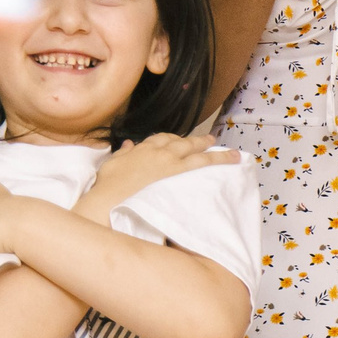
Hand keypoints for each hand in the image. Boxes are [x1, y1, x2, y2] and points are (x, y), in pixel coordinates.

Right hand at [77, 135, 239, 222]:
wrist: (108, 198)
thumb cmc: (107, 185)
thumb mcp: (112, 164)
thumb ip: (123, 154)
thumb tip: (129, 145)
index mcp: (141, 149)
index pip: (160, 139)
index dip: (172, 139)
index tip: (179, 141)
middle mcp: (157, 151)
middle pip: (181, 142)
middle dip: (197, 141)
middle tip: (210, 140)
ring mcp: (167, 161)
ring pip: (195, 151)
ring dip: (214, 150)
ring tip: (230, 153)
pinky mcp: (175, 173)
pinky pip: (200, 163)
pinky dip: (215, 160)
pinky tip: (227, 160)